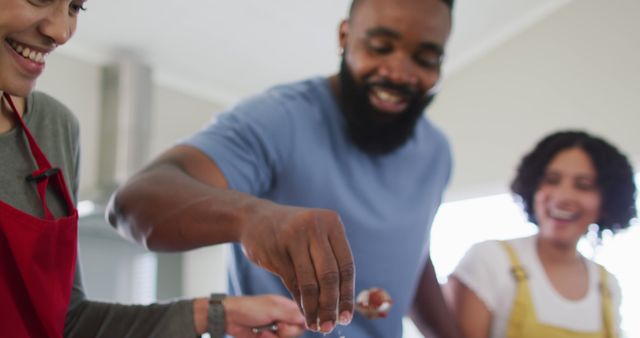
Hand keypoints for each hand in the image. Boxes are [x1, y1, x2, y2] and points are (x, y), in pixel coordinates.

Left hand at [225, 295, 305, 337]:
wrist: (229, 318)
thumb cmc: (250, 308)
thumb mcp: (273, 309)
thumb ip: (291, 314)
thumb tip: (308, 319)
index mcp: (287, 306)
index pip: (303, 318)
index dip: (300, 324)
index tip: (291, 324)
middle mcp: (283, 317)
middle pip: (296, 331)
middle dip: (286, 332)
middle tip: (277, 326)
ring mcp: (275, 328)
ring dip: (274, 337)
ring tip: (263, 331)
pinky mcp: (267, 337)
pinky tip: (259, 335)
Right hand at [239, 204, 354, 332]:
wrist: (254, 218)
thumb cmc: (293, 233)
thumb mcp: (316, 235)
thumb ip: (331, 259)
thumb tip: (345, 302)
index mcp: (332, 222)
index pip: (346, 265)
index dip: (347, 294)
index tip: (347, 317)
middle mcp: (315, 227)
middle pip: (329, 275)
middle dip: (331, 305)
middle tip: (330, 326)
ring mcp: (294, 237)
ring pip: (310, 282)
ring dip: (314, 308)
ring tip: (316, 325)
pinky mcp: (276, 250)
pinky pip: (292, 283)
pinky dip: (299, 302)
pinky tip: (303, 313)